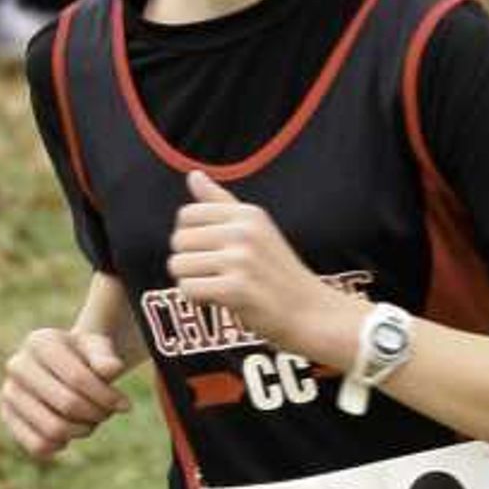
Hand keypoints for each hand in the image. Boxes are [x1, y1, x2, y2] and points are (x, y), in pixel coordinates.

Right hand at [0, 325, 132, 460]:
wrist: (61, 365)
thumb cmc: (83, 357)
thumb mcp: (98, 348)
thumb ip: (105, 356)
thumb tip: (112, 369)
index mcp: (40, 342)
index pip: (78, 378)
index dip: (106, 397)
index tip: (125, 405)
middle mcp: (17, 365)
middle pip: (68, 404)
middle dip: (96, 414)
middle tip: (107, 413)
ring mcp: (9, 393)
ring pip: (53, 429)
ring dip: (82, 431)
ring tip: (91, 422)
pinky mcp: (8, 417)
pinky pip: (38, 446)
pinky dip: (61, 444)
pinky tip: (70, 432)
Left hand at [168, 172, 356, 367]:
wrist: (310, 313)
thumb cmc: (278, 272)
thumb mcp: (256, 229)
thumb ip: (221, 203)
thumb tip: (193, 175)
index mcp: (247, 214)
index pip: (186, 215)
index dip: (189, 237)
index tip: (210, 253)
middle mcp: (243, 232)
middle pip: (178, 241)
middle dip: (189, 262)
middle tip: (216, 275)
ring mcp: (240, 260)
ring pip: (179, 266)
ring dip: (192, 282)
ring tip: (219, 287)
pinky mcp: (236, 290)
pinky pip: (188, 289)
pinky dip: (198, 299)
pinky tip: (220, 301)